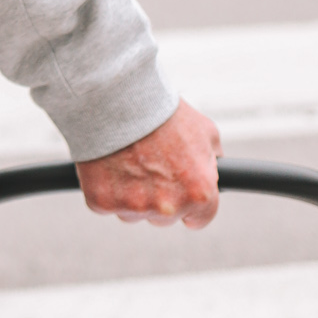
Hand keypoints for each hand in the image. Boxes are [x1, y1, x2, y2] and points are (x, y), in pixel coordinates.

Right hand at [77, 98, 220, 229]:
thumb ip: (213, 162)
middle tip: (150, 165)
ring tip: (128, 160)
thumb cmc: (163, 113)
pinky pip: (106, 204)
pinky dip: (106, 188)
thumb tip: (215, 174)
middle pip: (164, 218)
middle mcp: (168, 207)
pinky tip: (109, 165)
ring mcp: (134, 207)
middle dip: (159, 197)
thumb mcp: (205, 132)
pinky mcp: (102, 202)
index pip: (199, 218)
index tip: (180, 191)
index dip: (190, 204)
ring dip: (131, 195)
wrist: (119, 99)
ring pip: (133, 213)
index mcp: (199, 193)